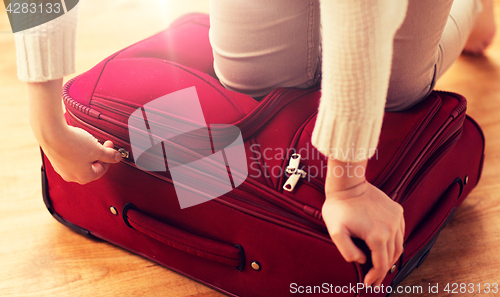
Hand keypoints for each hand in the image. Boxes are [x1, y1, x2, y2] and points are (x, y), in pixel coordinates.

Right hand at [27, 79, 121, 183]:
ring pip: (81, 162)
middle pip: (92, 166)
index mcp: (84, 177)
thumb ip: (109, 155)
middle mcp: (71, 176)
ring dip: (88, 152)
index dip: (108, 157)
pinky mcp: (56, 160)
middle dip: (98, 155)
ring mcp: (62, 169)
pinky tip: (77, 141)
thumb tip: (117, 157)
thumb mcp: (98, 149)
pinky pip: (71, 157)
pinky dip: (77, 151)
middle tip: (100, 143)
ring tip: (88, 141)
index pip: (102, 169)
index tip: (110, 146)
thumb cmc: (73, 143)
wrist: (51, 133)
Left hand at [322, 159, 404, 286]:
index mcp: (377, 236)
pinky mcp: (397, 211)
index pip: (381, 265)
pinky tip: (386, 246)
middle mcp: (391, 228)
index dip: (375, 277)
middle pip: (391, 257)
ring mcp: (396, 219)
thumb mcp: (335, 232)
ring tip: (381, 266)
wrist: (347, 183)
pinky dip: (394, 242)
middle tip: (375, 279)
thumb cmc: (338, 207)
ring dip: (390, 257)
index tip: (368, 284)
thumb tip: (362, 260)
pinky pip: (400, 232)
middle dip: (383, 271)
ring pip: (398, 246)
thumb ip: (347, 251)